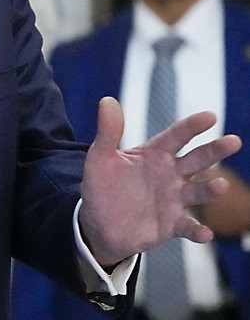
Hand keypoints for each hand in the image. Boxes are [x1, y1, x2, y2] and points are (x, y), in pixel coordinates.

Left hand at [79, 97, 241, 265]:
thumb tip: (107, 100)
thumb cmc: (102, 186)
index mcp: (155, 154)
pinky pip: (188, 227)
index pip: (177, 136)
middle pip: (197, 159)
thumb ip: (108, 132)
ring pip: (198, 192)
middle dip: (215, 150)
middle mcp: (170, 174)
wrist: (98, 224)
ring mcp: (174, 200)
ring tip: (221, 185)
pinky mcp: (172, 225)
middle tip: (233, 141)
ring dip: (210, 189)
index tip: (210, 116)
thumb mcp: (100, 158)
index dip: (192, 126)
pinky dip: (197, 230)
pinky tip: (204, 233)